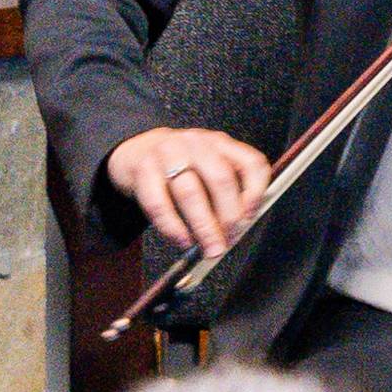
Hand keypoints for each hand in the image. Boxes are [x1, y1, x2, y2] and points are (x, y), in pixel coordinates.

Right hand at [105, 125, 269, 257]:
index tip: (249, 218)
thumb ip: (228, 192)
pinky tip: (182, 240)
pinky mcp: (143, 169)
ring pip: (190, 192)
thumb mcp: (209, 168)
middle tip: (228, 241)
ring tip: (208, 248)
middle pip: (220, 179)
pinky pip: (158, 203)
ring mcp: (168, 154)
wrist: (136, 152)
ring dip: (203, 227)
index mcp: (220, 144)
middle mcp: (197, 144)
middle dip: (228, 217)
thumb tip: (238, 229)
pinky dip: (173, 227)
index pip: (251, 163)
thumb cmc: (180, 167)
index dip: (256, 194)